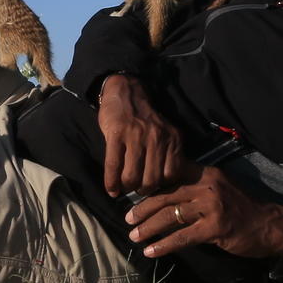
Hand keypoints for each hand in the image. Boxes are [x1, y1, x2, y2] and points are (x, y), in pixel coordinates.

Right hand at [96, 75, 193, 198]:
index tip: (153, 187)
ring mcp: (136, 136)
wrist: (126, 92)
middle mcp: (157, 138)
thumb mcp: (165, 133)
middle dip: (143, 190)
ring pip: (132, 176)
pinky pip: (114, 166)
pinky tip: (110, 189)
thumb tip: (166, 184)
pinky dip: (111, 182)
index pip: (171, 175)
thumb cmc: (145, 119)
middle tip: (136, 189)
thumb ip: (168, 154)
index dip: (161, 186)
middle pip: (152, 180)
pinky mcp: (117, 134)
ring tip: (123, 188)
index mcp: (172, 139)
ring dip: (126, 187)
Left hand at [125, 166, 282, 260]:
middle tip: (127, 218)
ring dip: (149, 227)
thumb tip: (165, 196)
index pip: (171, 174)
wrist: (272, 225)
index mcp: (205, 173)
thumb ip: (195, 189)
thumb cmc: (243, 209)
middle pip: (166, 195)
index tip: (132, 194)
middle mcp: (207, 186)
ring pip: (171, 215)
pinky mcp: (216, 227)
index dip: (149, 185)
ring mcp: (212, 206)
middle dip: (143, 208)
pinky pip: (183, 237)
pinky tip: (151, 251)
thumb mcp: (220, 188)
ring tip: (134, 236)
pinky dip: (164, 245)